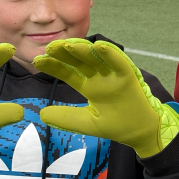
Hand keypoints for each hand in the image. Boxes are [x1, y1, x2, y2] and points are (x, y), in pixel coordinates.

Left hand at [34, 39, 178, 158]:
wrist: (141, 133)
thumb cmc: (117, 126)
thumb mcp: (87, 123)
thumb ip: (66, 118)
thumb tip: (41, 114)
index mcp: (90, 86)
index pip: (68, 72)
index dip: (54, 66)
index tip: (37, 61)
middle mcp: (100, 77)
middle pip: (79, 61)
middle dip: (64, 53)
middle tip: (49, 48)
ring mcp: (114, 75)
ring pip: (96, 58)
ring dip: (82, 50)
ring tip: (67, 45)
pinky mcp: (129, 76)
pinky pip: (119, 62)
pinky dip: (111, 54)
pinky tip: (98, 46)